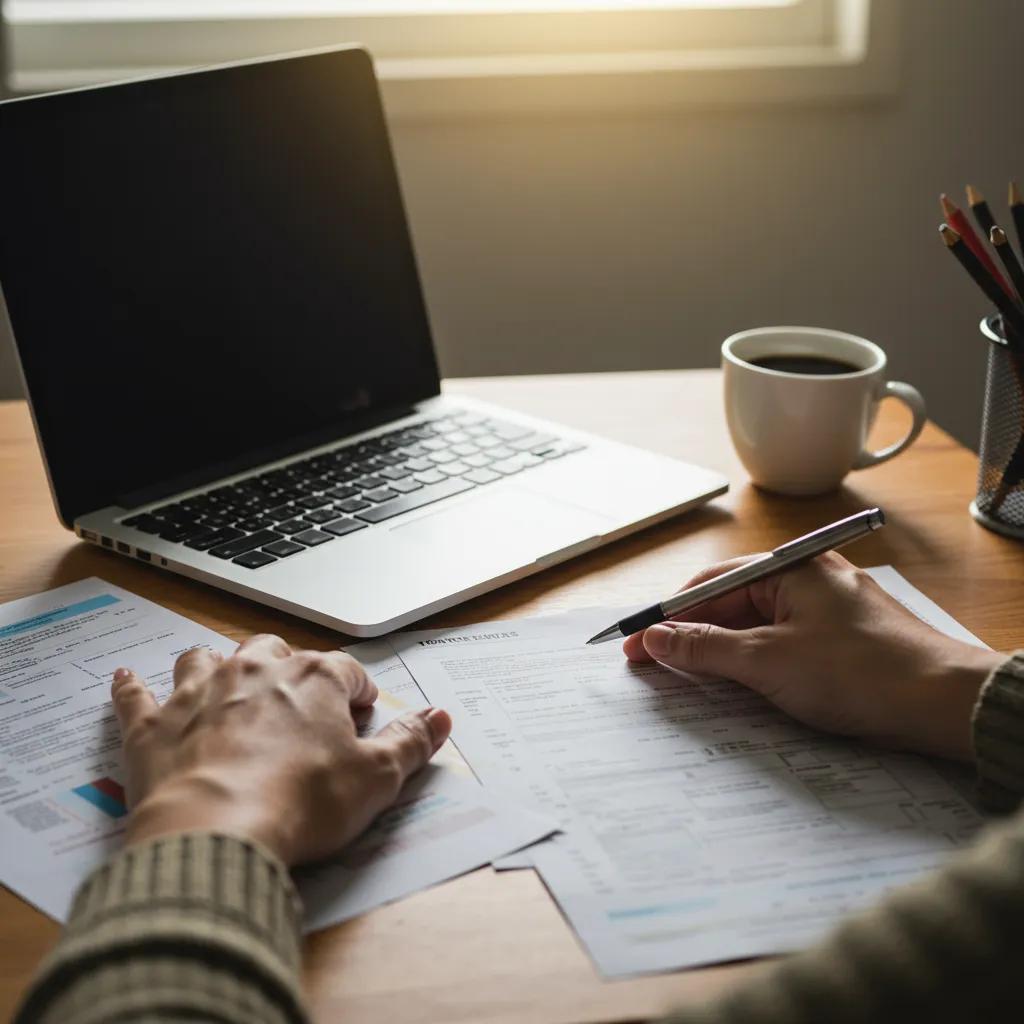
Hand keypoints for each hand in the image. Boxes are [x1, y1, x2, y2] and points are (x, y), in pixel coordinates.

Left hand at [110, 634, 451, 866]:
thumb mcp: (376, 778)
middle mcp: (255, 669)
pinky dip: (132, 686)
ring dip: (215, 666)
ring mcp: (199, 691)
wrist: (217, 832)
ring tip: (221, 681)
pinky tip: (127, 678)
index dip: (356, 695)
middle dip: (287, 670)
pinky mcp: (153, 724)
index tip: (358, 720)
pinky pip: (135, 693)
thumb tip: (441, 715)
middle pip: (275, 651)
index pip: (346, 671)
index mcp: (314, 678)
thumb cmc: (302, 803)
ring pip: (206, 656)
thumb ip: (411, 741)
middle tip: (295, 706)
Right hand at [623, 552, 1001, 761]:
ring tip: (685, 676)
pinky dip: (751, 660)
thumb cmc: (862, 672)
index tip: (635, 642)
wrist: (945, 702)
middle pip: (730, 602)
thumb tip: (657, 637)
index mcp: (789, 568)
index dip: (666, 617)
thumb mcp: (767, 661)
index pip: (709, 586)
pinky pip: (780, 640)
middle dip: (689, 634)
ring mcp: (826, 608)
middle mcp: (807, 578)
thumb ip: (705, 647)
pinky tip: (735, 683)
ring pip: (754, 625)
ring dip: (719, 650)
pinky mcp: (840, 637)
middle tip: (651, 664)